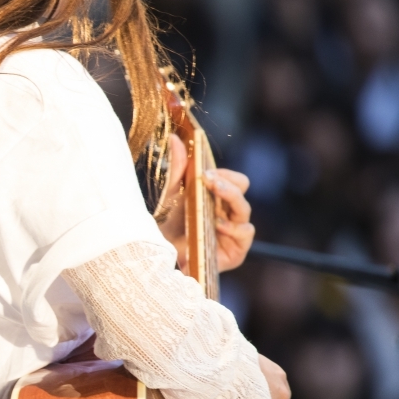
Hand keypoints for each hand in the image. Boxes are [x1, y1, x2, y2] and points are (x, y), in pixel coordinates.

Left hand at [156, 134, 255, 272]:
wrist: (154, 260)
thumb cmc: (163, 231)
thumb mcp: (169, 197)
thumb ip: (176, 170)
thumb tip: (176, 138)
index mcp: (215, 199)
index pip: (233, 179)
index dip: (223, 173)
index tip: (204, 172)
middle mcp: (226, 214)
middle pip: (242, 188)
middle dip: (227, 182)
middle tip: (207, 179)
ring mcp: (232, 234)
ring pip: (244, 210)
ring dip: (230, 199)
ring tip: (212, 194)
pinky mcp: (234, 253)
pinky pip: (244, 234)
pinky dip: (233, 228)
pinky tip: (217, 225)